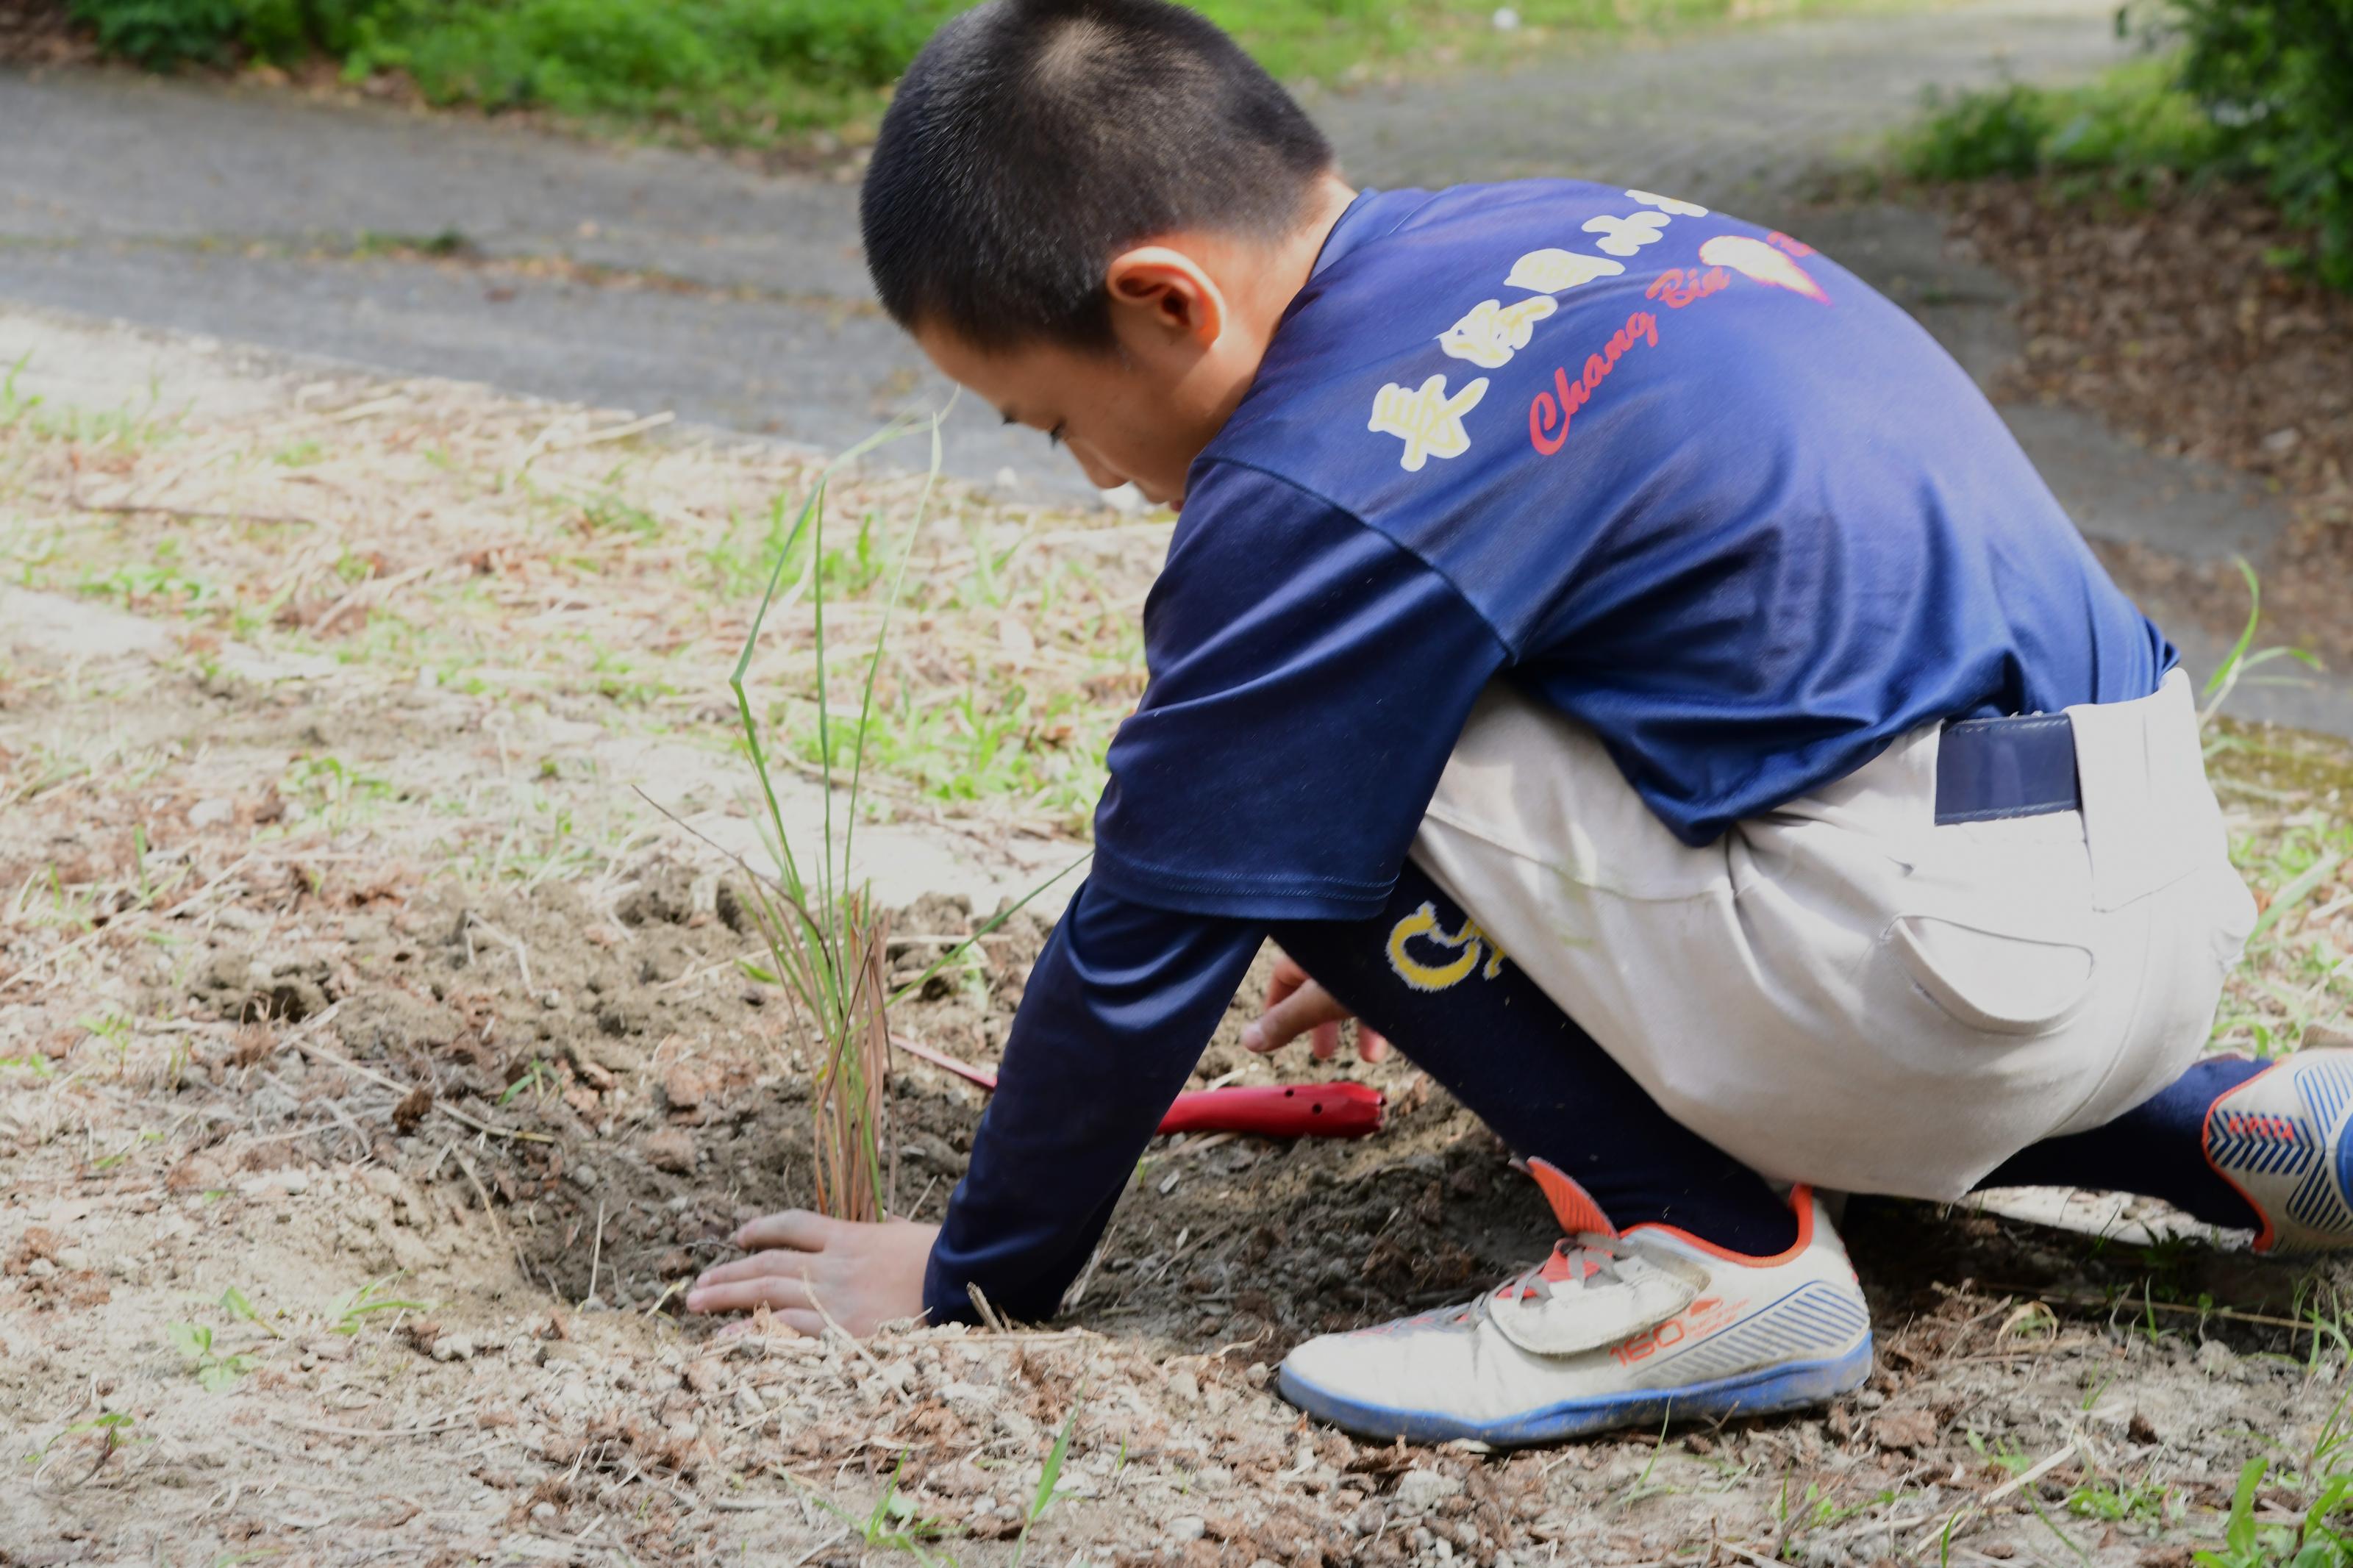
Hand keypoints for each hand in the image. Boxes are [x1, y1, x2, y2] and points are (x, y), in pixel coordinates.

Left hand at [685, 1212, 935, 1336]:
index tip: (739, 1236)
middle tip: (697, 1285)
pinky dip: (752, 1331)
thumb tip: (889, 1224)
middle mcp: (832, 1263)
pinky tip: (728, 1336)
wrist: (962, 1280)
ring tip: (697, 1303)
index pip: (794, 1225)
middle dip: (728, 1272)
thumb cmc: (944, 1258)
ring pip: (766, 1290)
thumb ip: (891, 1230)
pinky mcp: (837, 1328)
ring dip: (727, 1296)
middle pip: (767, 1262)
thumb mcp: (913, 1233)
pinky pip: (783, 1328)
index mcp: (850, 1236)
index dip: (763, 1228)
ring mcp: (831, 1295)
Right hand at [1240, 951, 1387, 1062]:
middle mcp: (1339, 945)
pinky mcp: (1400, 957)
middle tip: (1325, 1054)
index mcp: (1312, 948)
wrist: (1427, 943)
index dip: (1277, 1007)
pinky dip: (1386, 1012)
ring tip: (1372, 1057)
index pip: (1284, 975)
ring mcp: (1371, 949)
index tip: (1277, 1036)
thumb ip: (1286, 1021)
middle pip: (1321, 986)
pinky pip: (1385, 987)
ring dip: (1361, 1026)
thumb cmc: (1365, 967)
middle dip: (1323, 1024)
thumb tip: (1246, 1041)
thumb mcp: (1321, 999)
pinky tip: (1398, 1038)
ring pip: (1357, 989)